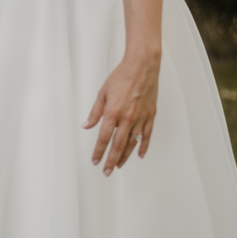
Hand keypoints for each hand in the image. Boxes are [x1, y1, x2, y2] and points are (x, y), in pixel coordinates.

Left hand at [83, 52, 159, 175]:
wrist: (142, 66)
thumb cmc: (121, 76)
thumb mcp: (102, 93)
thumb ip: (94, 112)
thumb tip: (86, 126)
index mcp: (113, 112)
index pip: (104, 138)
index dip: (99, 151)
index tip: (95, 161)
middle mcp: (128, 118)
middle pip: (118, 145)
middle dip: (111, 160)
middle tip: (106, 171)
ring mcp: (141, 118)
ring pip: (133, 143)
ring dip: (125, 156)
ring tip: (118, 165)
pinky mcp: (151, 115)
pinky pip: (147, 135)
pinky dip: (144, 146)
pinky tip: (140, 154)